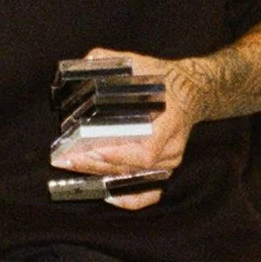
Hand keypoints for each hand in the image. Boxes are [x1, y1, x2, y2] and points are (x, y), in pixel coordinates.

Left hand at [52, 45, 206, 209]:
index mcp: (170, 119)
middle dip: (99, 165)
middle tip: (69, 159)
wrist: (191, 90)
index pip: (147, 148)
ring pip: (138, 180)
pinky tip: (107, 196)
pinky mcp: (165, 169)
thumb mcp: (139, 63)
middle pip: (135, 167)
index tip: (92, 150)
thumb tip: (84, 63)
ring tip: (76, 168)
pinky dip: (130, 200)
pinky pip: (151, 193)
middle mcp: (173, 145)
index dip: (118, 154)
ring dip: (105, 177)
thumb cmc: (163, 79)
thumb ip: (110, 61)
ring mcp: (171, 160)